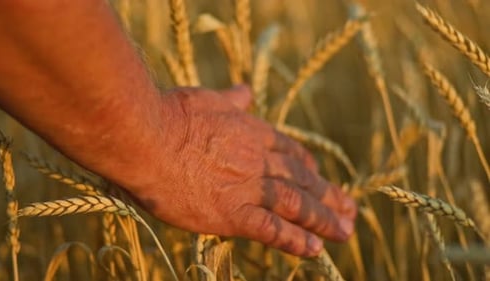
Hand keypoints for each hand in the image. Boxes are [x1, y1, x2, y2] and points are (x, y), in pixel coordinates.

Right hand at [127, 85, 355, 256]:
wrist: (146, 137)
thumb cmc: (169, 115)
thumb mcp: (206, 98)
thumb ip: (229, 99)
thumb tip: (244, 90)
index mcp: (252, 133)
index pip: (290, 152)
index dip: (309, 167)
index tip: (320, 175)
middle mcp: (258, 160)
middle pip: (302, 180)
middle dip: (328, 195)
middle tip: (349, 209)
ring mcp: (248, 188)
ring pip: (297, 205)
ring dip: (323, 219)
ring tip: (344, 231)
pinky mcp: (232, 214)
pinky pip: (272, 229)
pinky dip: (295, 240)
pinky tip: (315, 249)